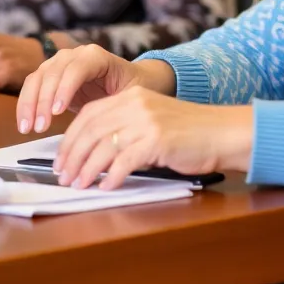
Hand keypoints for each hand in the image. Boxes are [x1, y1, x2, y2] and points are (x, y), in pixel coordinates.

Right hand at [16, 45, 174, 134]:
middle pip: (53, 72)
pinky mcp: (49, 74)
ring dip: (30, 104)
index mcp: (97, 56)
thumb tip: (104, 123)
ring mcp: (59, 62)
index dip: (65, 88)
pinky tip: (25, 124)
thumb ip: (117, 105)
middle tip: (41, 127)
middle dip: (44, 100)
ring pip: (37, 78)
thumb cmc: (130, 87)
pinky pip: (32, 86)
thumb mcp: (130, 94)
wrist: (126, 80)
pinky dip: (25, 105)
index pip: (76, 68)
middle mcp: (75, 54)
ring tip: (29, 129)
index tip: (58, 112)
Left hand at [52, 86, 252, 190]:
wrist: (222, 132)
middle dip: (72, 156)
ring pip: (103, 146)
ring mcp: (147, 121)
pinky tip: (107, 187)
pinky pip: (124, 161)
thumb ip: (125, 127)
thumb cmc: (188, 133)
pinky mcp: (157, 140)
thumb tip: (92, 152)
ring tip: (79, 185)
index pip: (89, 114)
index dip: (70, 139)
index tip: (61, 159)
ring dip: (87, 169)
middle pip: (91, 130)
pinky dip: (112, 177)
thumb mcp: (152, 120)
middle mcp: (136, 103)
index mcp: (132, 95)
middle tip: (64, 177)